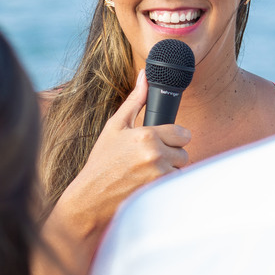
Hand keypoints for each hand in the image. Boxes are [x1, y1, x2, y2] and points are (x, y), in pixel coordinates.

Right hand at [34, 71, 189, 274]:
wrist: (89, 199)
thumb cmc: (101, 162)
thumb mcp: (115, 127)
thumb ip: (135, 100)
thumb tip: (144, 74)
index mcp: (146, 134)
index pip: (182, 133)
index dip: (172, 139)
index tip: (160, 144)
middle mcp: (155, 154)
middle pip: (184, 152)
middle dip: (171, 156)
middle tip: (148, 161)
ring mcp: (158, 176)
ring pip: (181, 170)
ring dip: (169, 172)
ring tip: (145, 174)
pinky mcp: (159, 194)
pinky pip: (175, 185)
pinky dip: (165, 186)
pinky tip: (146, 186)